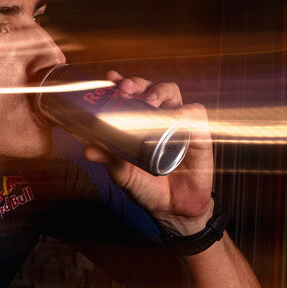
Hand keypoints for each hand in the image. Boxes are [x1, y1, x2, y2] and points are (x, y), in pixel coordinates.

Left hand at [83, 70, 214, 233]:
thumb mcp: (123, 173)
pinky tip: (173, 117)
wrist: (173, 209)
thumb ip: (108, 159)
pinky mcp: (199, 133)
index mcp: (139, 121)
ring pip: (172, 93)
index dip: (122, 82)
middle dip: (137, 83)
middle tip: (125, 89)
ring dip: (158, 91)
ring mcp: (179, 122)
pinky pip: (195, 113)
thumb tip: (87, 149)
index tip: (111, 77)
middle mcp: (159, 117)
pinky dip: (184, 112)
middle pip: (150, 87)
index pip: (132, 94)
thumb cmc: (147, 187)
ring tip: (147, 102)